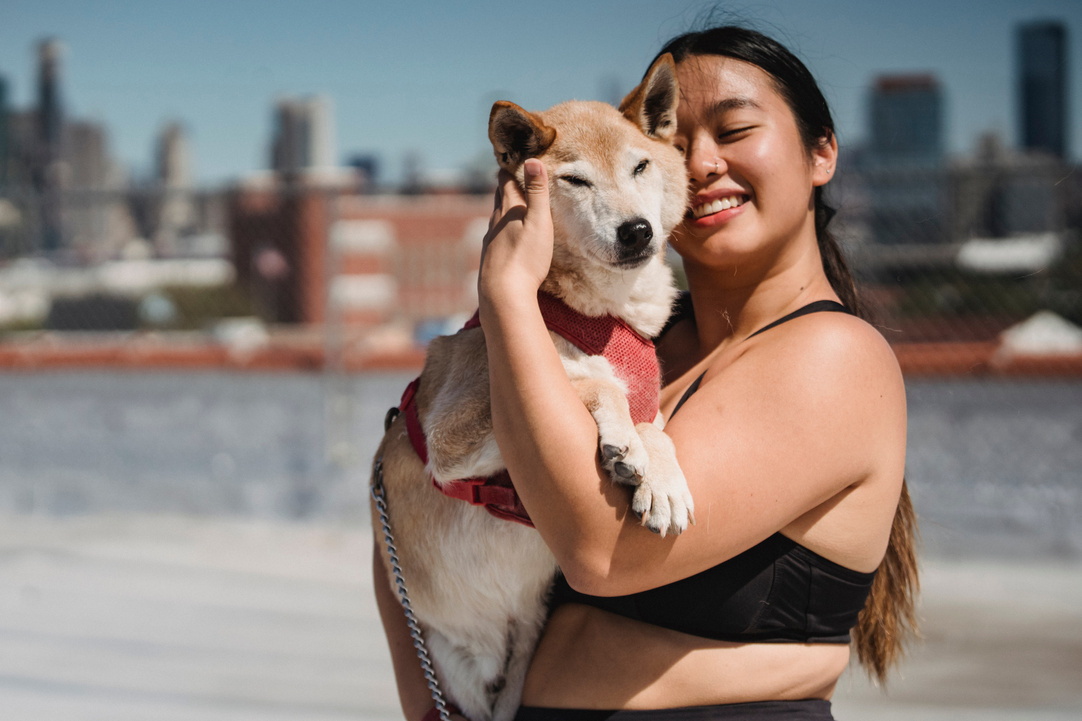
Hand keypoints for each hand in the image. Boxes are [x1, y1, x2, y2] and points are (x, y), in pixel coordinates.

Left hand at [478, 158, 553, 303]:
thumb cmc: (525, 258)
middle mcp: (494, 221)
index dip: (510, 167)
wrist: (502, 295)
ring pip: (496, 218)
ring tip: (514, 205)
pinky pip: (496, 237)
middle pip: (499, 196)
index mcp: (507, 209)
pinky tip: (508, 238)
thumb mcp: (538, 222)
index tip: (516, 158)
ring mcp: (490, 240)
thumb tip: (532, 159)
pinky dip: (503, 230)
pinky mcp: (490, 258)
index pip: (504, 179)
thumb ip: (537, 192)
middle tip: (515, 175)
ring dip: (505, 209)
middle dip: (506, 185)